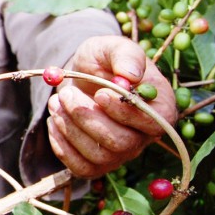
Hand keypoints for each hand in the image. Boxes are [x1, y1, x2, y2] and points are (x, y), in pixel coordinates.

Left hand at [47, 35, 176, 177]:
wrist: (81, 78)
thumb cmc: (103, 63)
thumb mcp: (112, 47)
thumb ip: (125, 55)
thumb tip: (129, 75)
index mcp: (159, 108)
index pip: (151, 123)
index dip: (123, 112)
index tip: (99, 93)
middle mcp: (143, 137)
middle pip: (121, 144)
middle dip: (88, 118)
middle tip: (67, 94)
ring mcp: (121, 154)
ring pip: (98, 156)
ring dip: (70, 128)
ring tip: (56, 102)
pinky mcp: (97, 164)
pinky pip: (80, 167)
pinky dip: (61, 145)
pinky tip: (55, 120)